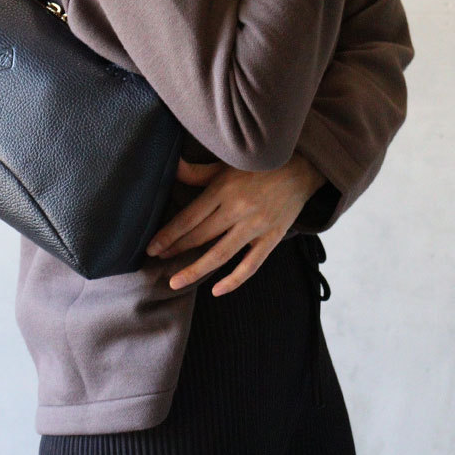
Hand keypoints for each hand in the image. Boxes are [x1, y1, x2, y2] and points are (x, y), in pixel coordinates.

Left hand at [146, 152, 326, 295]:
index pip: (189, 218)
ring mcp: (256, 226)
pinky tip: (216, 290)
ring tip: (175, 282)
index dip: (168, 235)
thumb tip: (170, 166)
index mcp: (224, 189)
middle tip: (158, 260)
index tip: (152, 247)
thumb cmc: (258, 165)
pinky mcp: (272, 238)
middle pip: (200, 236)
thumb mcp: (226, 163)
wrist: (302, 167)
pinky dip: (234, 280)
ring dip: (195, 270)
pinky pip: (251, 265)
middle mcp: (238, 209)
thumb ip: (197, 172)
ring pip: (220, 255)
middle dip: (176, 250)